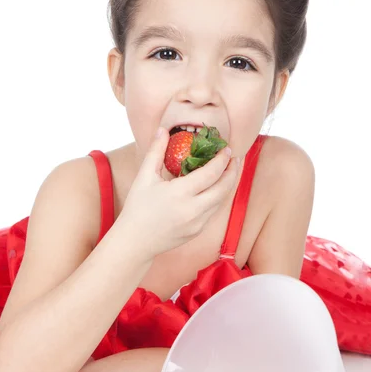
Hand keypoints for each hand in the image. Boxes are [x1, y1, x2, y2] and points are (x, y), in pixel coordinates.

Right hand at [118, 127, 239, 259]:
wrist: (136, 241)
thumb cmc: (138, 207)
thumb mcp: (145, 177)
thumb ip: (156, 151)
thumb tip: (163, 130)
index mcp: (180, 193)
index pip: (211, 173)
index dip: (222, 159)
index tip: (227, 149)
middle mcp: (193, 209)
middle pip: (224, 188)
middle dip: (233, 171)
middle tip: (235, 158)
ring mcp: (198, 223)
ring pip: (222, 201)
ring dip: (228, 185)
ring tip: (230, 171)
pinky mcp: (198, 231)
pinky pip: (213, 211)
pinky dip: (218, 197)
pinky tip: (216, 188)